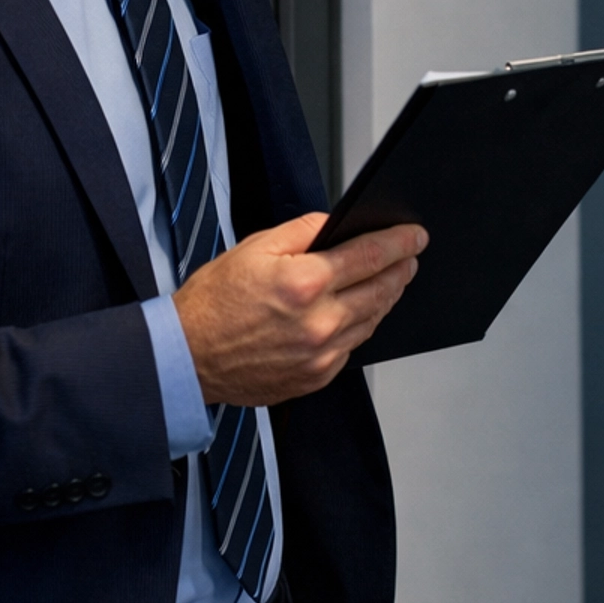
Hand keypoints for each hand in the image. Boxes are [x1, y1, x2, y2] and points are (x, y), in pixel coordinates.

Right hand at [172, 211, 426, 405]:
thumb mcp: (254, 247)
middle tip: (411, 255)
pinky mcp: (316, 378)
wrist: (188, 358)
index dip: (399, 242)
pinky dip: (363, 324)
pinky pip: (352, 347)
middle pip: (381, 290)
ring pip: (371, 320)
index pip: (370, 257)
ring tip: (393, 279)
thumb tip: (336, 225)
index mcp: (305, 284)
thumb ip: (303, 231)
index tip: (416, 235)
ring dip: (387, 297)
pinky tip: (362, 311)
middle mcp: (320, 323)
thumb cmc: (214, 302)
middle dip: (401, 269)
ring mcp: (321, 355)